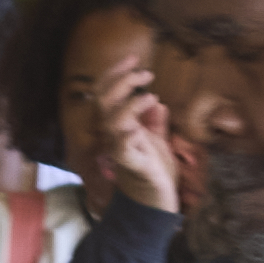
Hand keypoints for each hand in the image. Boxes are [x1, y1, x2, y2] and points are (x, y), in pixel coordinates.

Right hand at [97, 75, 181, 212]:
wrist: (156, 204)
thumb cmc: (155, 173)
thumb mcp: (158, 142)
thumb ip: (156, 123)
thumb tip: (159, 104)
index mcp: (119, 127)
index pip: (106, 94)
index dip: (115, 73)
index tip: (134, 58)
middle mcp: (114, 136)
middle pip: (104, 102)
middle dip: (121, 82)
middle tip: (146, 74)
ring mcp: (120, 150)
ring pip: (111, 121)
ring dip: (129, 104)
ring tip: (151, 97)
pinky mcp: (132, 164)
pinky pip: (123, 147)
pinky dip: (130, 132)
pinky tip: (145, 122)